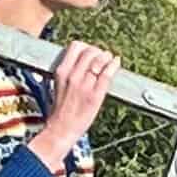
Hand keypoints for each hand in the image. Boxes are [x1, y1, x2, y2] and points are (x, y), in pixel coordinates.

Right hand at [30, 41, 119, 166]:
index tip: (91, 52)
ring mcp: (84, 85)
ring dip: (107, 57)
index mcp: (62, 71)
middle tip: (103, 57)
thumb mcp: (60, 84)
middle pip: (90, 51)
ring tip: (110, 60)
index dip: (87, 47)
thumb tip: (83, 60)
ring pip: (100, 59)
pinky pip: (107, 74)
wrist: (61, 129)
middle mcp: (72, 75)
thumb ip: (70, 71)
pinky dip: (114, 65)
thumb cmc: (61, 109)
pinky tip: (117, 63)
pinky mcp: (95, 95)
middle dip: (99, 51)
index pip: (76, 46)